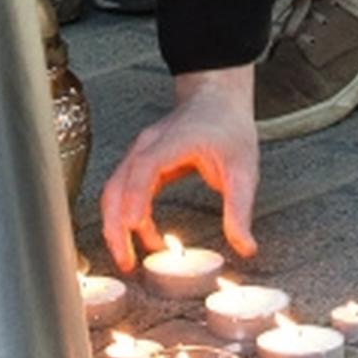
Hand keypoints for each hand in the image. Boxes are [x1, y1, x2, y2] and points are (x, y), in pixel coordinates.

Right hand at [101, 67, 262, 267]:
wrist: (217, 99)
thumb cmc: (228, 125)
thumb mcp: (243, 169)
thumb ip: (241, 209)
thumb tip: (244, 245)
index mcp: (174, 141)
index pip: (145, 167)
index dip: (136, 196)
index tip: (135, 224)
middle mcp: (148, 145)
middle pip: (118, 185)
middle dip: (116, 224)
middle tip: (126, 259)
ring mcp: (140, 153)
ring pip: (114, 191)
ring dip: (116, 224)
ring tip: (128, 257)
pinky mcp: (141, 163)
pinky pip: (124, 192)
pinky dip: (127, 216)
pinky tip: (144, 235)